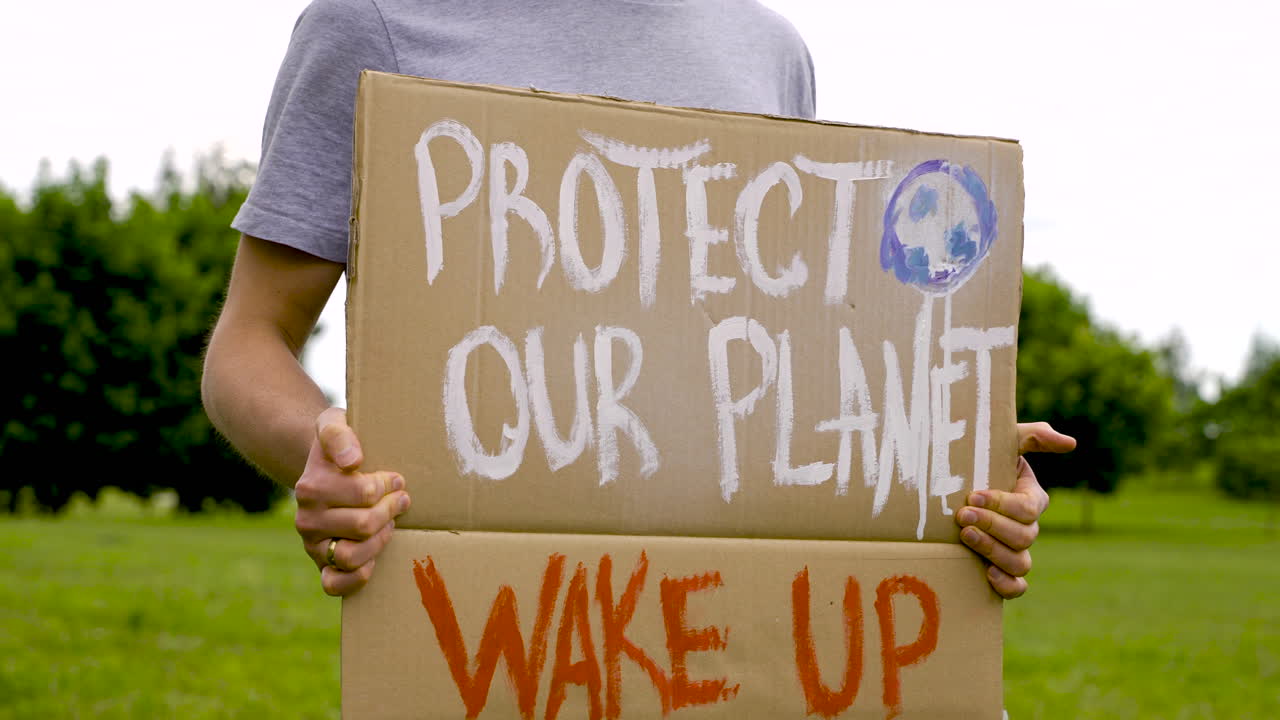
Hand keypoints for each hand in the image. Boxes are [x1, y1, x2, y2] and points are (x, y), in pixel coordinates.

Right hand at [294, 407, 410, 595]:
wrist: (323, 466)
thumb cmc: (339, 444)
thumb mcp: (334, 423)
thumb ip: (338, 433)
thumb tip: (352, 460)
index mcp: (310, 486)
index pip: (364, 492)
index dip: (388, 485)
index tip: (395, 478)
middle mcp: (306, 519)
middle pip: (363, 525)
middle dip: (390, 510)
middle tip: (401, 500)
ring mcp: (312, 544)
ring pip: (351, 557)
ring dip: (379, 541)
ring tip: (388, 524)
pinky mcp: (320, 564)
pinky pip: (333, 585)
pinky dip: (356, 578)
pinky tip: (372, 561)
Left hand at [956, 422, 1074, 598]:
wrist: (948, 484)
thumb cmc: (978, 459)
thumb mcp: (1002, 441)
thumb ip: (1034, 436)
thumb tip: (1071, 443)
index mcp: (1030, 498)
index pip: (1028, 508)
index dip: (1003, 505)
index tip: (974, 496)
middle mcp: (1027, 527)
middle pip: (1024, 536)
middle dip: (992, 526)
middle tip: (962, 516)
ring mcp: (1015, 550)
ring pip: (1020, 562)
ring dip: (993, 551)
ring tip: (966, 536)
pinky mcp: (1001, 570)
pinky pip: (1016, 587)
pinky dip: (1007, 584)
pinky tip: (987, 574)